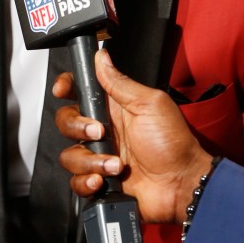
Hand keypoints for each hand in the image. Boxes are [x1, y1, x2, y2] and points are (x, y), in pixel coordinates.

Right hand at [54, 48, 212, 222]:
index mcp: (114, 108)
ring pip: (69, 155)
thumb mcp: (150, 104)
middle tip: (100, 132)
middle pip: (66, 121)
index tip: (62, 90)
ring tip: (115, 164)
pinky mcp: (100, 180)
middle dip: (77, 127)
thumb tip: (102, 58)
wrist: (181, 184)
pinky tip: (103, 180)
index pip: (79, 91)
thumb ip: (120, 83)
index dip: (66, 87)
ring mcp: (100, 156)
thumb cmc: (174, 144)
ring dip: (90, 160)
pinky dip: (86, 181)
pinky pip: (76, 181)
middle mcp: (103, 130)